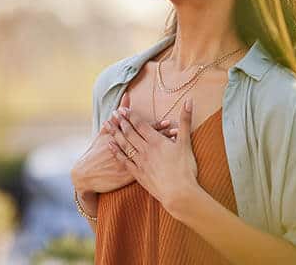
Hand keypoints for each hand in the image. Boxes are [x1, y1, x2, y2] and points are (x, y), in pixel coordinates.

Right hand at [71, 94, 177, 195]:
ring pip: (151, 156)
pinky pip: (148, 170)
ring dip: (164, 151)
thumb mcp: (104, 133)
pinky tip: (169, 164)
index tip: (168, 121)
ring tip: (177, 145)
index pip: (143, 131)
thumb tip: (127, 96)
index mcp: (123, 139)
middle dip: (164, 137)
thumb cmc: (96, 152)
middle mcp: (129, 151)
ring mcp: (130, 165)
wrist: (87, 175)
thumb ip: (118, 116)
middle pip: (149, 143)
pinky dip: (158, 165)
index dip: (156, 127)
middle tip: (178, 131)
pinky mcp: (130, 177)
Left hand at [108, 94, 199, 215]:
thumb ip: (185, 121)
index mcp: (156, 141)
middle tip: (113, 112)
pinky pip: (124, 160)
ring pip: (124, 145)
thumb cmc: (185, 169)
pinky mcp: (138, 174)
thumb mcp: (186, 143)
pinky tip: (110, 145)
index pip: (141, 125)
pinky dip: (116, 151)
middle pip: (130, 133)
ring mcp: (140, 162)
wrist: (179, 194)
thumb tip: (189, 100)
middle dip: (121, 121)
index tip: (123, 108)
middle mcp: (145, 150)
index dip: (131, 115)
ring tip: (107, 125)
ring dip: (115, 133)